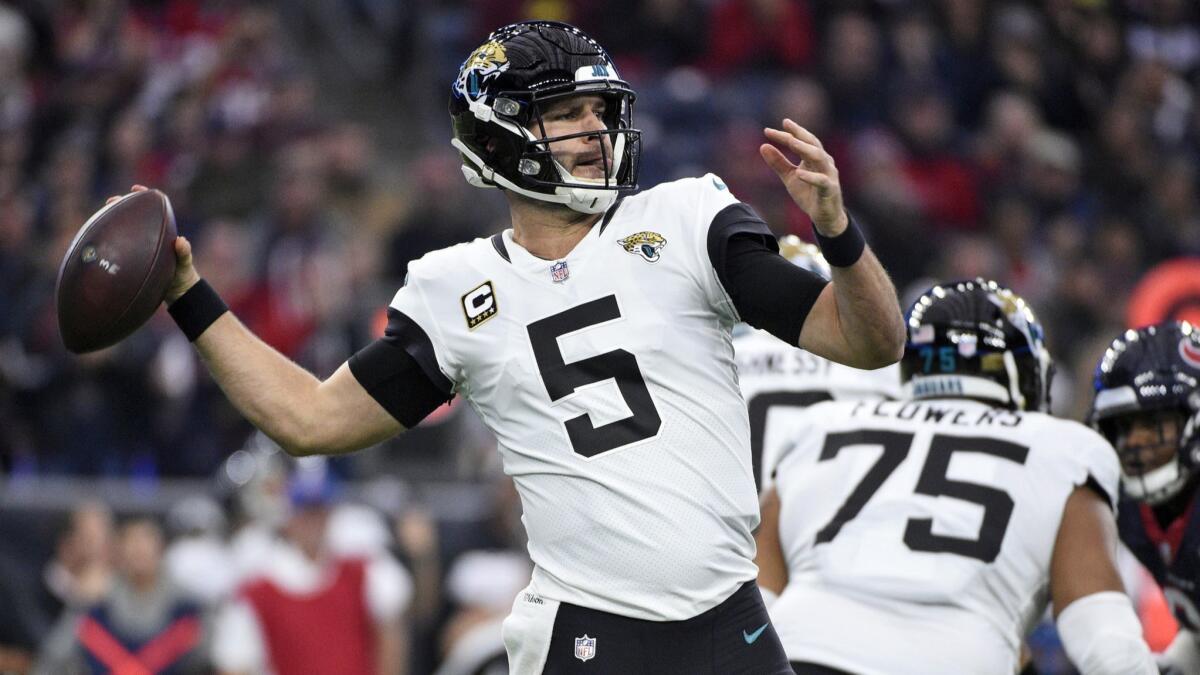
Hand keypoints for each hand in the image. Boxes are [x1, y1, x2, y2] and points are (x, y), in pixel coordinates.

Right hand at [106, 185, 199, 302]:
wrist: (176, 292)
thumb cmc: (183, 275)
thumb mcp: (185, 265)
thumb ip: (185, 253)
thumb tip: (181, 241)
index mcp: (162, 232)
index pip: (154, 208)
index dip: (145, 196)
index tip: (136, 189)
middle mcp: (148, 236)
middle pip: (134, 214)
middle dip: (122, 204)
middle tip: (112, 201)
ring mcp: (138, 245)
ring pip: (123, 229)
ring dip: (111, 219)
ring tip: (100, 215)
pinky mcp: (131, 257)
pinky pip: (118, 247)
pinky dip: (108, 241)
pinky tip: (95, 240)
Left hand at [760, 120, 847, 236]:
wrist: (825, 216)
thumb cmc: (809, 193)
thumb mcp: (790, 177)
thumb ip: (778, 163)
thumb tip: (763, 146)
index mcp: (814, 157)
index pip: (801, 140)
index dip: (787, 133)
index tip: (768, 130)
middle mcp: (824, 162)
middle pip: (812, 143)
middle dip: (798, 134)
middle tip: (784, 126)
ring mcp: (829, 174)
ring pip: (819, 157)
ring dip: (805, 149)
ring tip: (791, 142)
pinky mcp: (830, 189)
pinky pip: (822, 181)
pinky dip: (811, 176)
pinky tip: (799, 173)